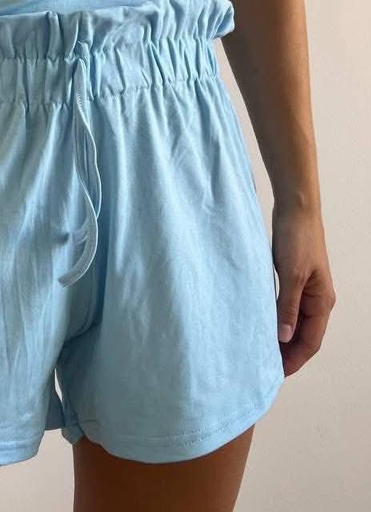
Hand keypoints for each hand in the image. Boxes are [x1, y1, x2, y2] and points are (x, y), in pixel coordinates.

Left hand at [271, 201, 335, 376]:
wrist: (295, 208)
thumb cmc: (297, 238)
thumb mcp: (292, 275)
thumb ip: (287, 306)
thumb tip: (283, 338)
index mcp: (322, 301)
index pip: (310, 341)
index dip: (294, 359)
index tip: (276, 373)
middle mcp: (316, 299)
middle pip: (303, 335)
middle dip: (287, 352)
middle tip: (264, 366)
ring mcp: (305, 289)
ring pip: (293, 322)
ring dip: (280, 337)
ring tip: (260, 350)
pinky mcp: (292, 279)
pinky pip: (285, 307)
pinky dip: (275, 319)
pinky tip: (260, 324)